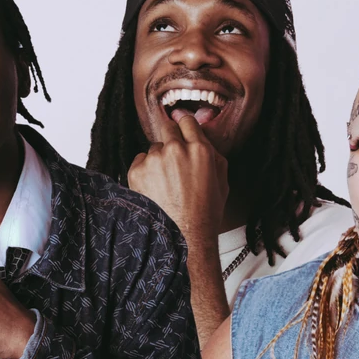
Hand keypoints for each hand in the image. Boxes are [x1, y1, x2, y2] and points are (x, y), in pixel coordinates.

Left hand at [127, 115, 228, 243]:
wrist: (184, 237)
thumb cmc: (205, 214)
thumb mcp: (221, 182)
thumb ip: (213, 155)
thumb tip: (202, 137)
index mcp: (200, 150)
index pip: (187, 121)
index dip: (185, 126)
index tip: (181, 128)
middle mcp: (176, 149)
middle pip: (167, 128)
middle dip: (171, 139)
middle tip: (173, 160)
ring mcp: (154, 159)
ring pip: (154, 148)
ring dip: (158, 159)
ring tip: (166, 184)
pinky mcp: (137, 170)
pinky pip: (140, 161)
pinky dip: (145, 171)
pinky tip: (155, 189)